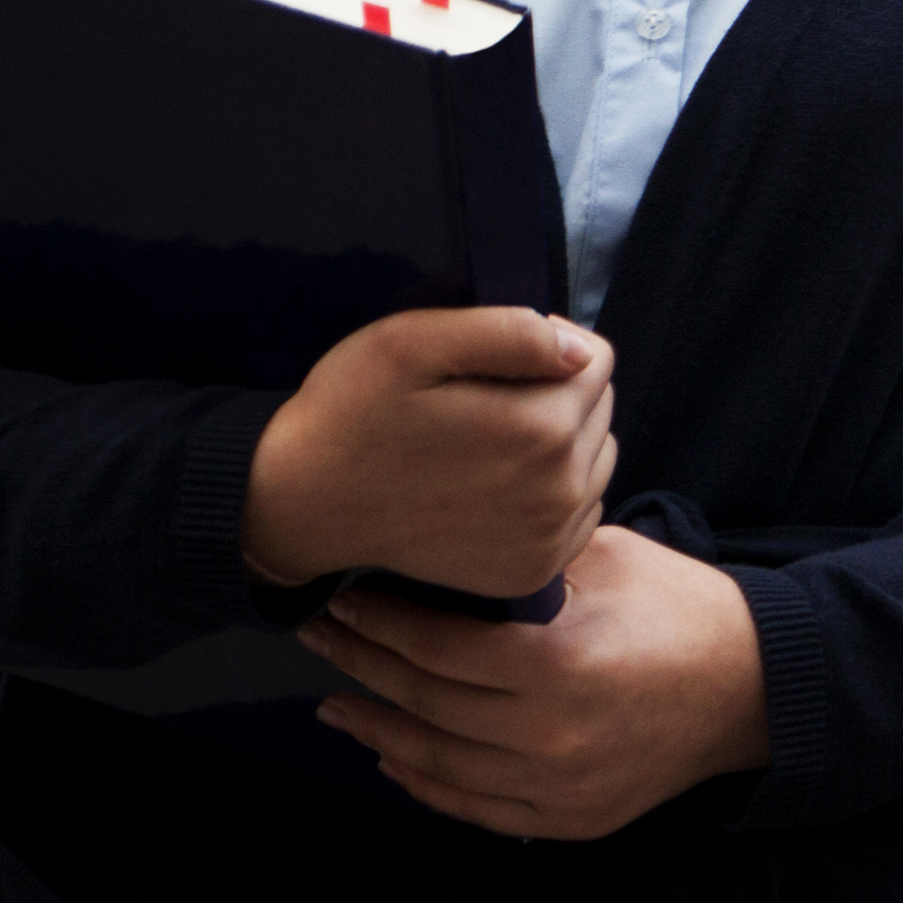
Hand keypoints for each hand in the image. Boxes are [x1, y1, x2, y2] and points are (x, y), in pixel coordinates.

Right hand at [241, 304, 614, 596]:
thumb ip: (509, 331)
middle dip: (555, 393)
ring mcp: (549, 539)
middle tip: (478, 404)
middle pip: (599, 408)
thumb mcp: (410, 342)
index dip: (548, 346)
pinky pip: (581, 509)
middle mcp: (559, 491)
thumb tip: (581, 350)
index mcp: (539, 430)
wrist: (303, 506)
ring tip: (484, 444)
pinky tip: (494, 485)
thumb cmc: (351, 414)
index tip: (491, 359)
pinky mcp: (534, 571)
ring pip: (596, 457)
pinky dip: (552, 491)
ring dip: (559, 442)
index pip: (597, 358)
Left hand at [307, 525, 770, 839]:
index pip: (438, 648)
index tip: (343, 598)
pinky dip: (424, 783)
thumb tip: (441, 551)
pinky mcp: (568, 820)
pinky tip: (393, 756)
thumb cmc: (685, 611)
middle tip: (321, 637)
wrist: (760, 688)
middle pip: (424, 704)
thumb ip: (526, 563)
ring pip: (436, 764)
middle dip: (363, 666)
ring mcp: (557, 787)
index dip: (381, 622)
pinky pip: (473, 808)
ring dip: (377, 731)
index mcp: (561, 664)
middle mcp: (550, 736)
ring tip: (337, 703)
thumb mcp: (611, 561)